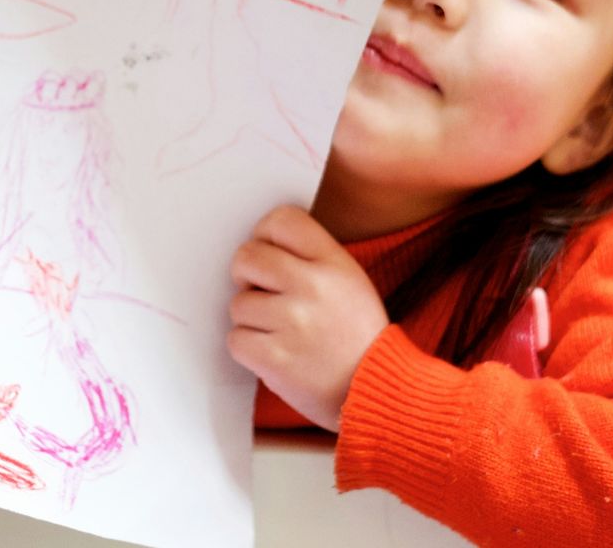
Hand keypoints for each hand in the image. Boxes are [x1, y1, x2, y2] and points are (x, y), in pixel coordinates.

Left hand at [227, 205, 389, 431]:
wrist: (376, 392)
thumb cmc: (357, 337)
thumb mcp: (350, 281)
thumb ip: (311, 257)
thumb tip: (260, 242)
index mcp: (334, 263)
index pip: (282, 220)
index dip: (265, 234)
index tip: (268, 252)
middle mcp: (313, 287)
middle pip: (247, 256)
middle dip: (246, 274)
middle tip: (260, 291)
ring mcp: (293, 323)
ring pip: (238, 303)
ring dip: (251, 319)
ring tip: (278, 332)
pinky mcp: (276, 358)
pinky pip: (236, 340)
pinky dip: (249, 349)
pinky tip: (273, 352)